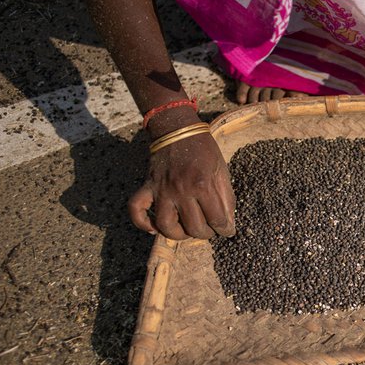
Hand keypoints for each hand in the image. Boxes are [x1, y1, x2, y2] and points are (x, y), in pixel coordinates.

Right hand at [128, 110, 235, 239]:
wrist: (177, 130)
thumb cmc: (204, 151)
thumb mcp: (222, 171)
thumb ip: (226, 198)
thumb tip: (228, 222)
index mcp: (203, 185)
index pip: (217, 220)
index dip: (226, 230)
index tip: (227, 230)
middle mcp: (181, 190)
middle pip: (194, 228)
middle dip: (206, 233)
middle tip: (209, 228)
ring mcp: (162, 190)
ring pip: (166, 226)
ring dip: (178, 235)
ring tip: (186, 231)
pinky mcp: (147, 187)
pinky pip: (137, 210)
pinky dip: (143, 223)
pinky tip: (154, 228)